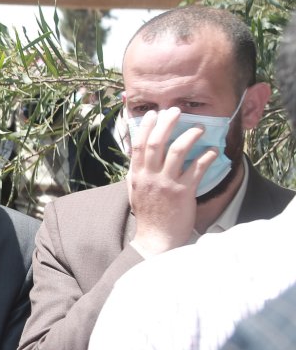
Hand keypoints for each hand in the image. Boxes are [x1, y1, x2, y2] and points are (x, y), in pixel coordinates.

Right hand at [127, 107, 214, 255]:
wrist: (155, 239)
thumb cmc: (148, 215)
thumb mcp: (135, 192)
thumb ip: (137, 173)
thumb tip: (138, 157)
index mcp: (137, 175)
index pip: (138, 145)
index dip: (146, 127)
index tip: (153, 113)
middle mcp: (150, 177)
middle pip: (156, 143)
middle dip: (166, 123)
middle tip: (176, 111)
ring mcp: (166, 184)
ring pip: (178, 151)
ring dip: (190, 136)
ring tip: (199, 128)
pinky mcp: (183, 192)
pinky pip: (197, 169)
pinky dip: (206, 157)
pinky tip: (213, 151)